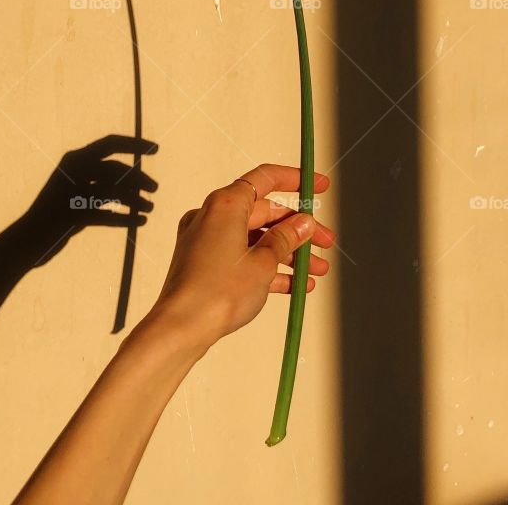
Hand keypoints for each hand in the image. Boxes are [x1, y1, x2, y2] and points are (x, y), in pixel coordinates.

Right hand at [19, 135, 158, 266]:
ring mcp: (71, 194)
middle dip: (139, 178)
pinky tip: (141, 221)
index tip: (155, 149)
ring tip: (150, 207)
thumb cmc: (56, 214)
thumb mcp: (78, 189)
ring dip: (136, 199)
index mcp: (73, 159)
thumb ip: (102, 180)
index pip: (110, 144)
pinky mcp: (71, 216)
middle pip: (116, 169)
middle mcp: (72, 172)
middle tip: (155, 188)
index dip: (134, 144)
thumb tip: (138, 179)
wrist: (26, 239)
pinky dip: (127, 218)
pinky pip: (108, 216)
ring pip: (114, 192)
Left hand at [152, 164, 333, 352]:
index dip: (297, 180)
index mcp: (226, 204)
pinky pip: (243, 257)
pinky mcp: (204, 264)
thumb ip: (286, 238)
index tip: (321, 186)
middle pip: (265, 213)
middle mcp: (213, 216)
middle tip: (326, 243)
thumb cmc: (218, 292)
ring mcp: (207, 241)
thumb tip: (303, 223)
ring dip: (288, 253)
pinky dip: (267, 267)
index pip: (266, 178)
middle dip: (299, 229)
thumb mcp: (263, 263)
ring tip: (317, 271)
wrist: (181, 329)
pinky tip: (294, 285)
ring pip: (256, 238)